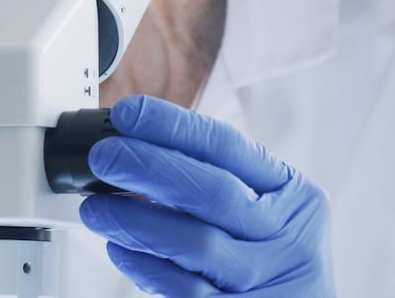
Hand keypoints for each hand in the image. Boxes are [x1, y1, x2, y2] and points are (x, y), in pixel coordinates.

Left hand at [80, 95, 332, 296]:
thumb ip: (226, 188)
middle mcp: (288, 239)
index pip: (229, 148)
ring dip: (136, 221)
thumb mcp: (273, 219)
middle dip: (150, 168)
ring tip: (98, 208)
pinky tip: (121, 250)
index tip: (129, 114)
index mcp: (296, 199)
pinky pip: (185, 290)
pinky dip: (146, 266)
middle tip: (105, 157)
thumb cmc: (276, 268)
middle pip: (213, 192)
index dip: (174, 127)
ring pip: (195, 243)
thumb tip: (144, 152)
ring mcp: (266, 280)